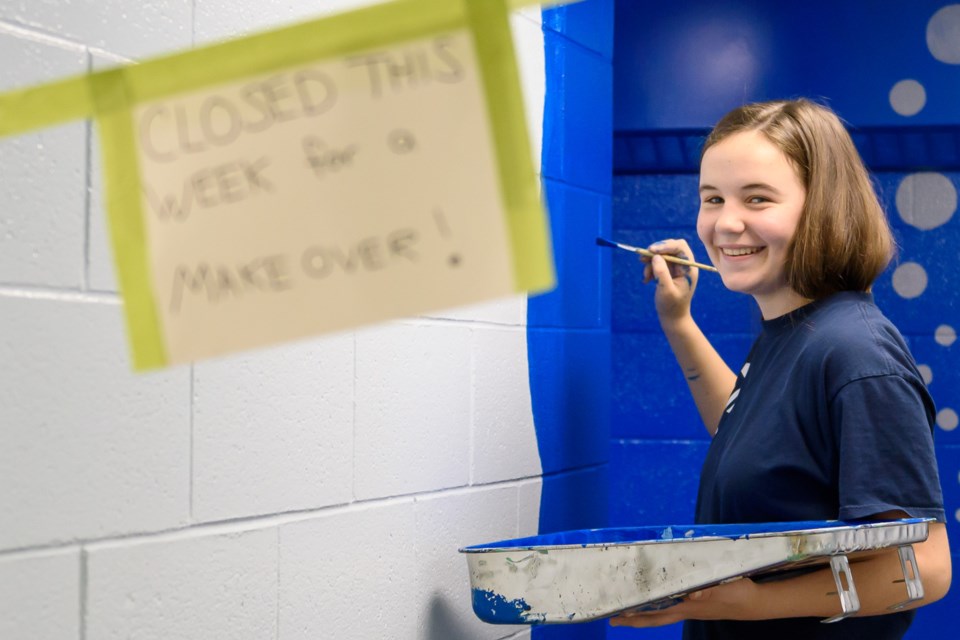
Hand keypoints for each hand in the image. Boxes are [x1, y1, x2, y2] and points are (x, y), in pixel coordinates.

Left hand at [609, 577, 757, 627]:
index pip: (657, 615)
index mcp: (688, 608)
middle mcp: (685, 610)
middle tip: (613, 618)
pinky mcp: (697, 604)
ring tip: (628, 608)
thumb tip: (690, 595)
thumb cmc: (737, 594)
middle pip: (654, 618)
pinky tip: (656, 597)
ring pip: (661, 612)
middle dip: (633, 619)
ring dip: (644, 610)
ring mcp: (691, 608)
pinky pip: (672, 605)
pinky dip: (660, 602)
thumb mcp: (723, 589)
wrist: (755, 602)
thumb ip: (707, 591)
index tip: (619, 616)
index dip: (638, 616)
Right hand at [641, 238, 699, 324]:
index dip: (665, 245)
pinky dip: (649, 269)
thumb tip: (655, 256)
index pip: (679, 247)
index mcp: (688, 268)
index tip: (651, 250)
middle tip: (642, 259)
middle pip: (670, 248)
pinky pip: (657, 263)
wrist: (672, 317)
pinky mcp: (668, 272)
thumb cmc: (672, 306)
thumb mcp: (666, 290)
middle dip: (655, 252)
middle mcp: (683, 265)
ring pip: (661, 255)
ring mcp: (676, 268)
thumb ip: (662, 272)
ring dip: (650, 263)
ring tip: (645, 276)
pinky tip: (646, 280)